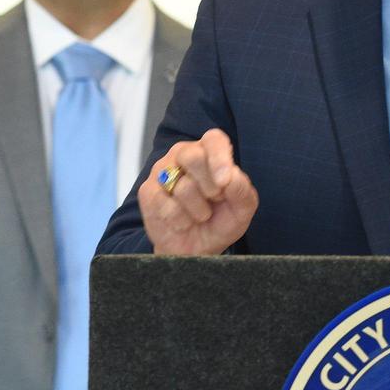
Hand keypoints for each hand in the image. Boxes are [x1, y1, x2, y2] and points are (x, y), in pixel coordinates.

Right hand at [139, 128, 257, 255]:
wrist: (194, 250)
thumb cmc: (219, 222)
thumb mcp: (241, 209)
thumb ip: (242, 190)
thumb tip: (231, 176)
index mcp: (209, 152)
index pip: (213, 139)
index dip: (219, 157)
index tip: (224, 181)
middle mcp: (183, 155)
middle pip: (193, 156)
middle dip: (209, 186)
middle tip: (214, 200)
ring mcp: (162, 172)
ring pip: (182, 186)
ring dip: (198, 210)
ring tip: (200, 215)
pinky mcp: (147, 192)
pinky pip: (166, 206)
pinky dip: (181, 220)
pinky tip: (182, 222)